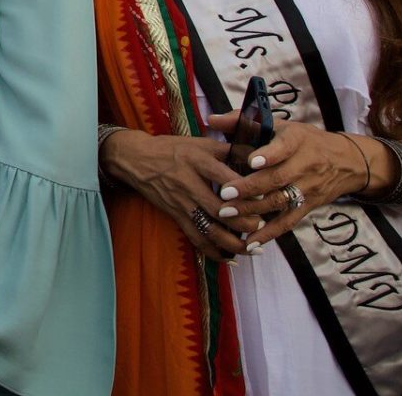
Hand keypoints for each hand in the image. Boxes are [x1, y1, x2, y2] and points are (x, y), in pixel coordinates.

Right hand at [100, 128, 254, 259]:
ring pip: (209, 229)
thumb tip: (257, 157)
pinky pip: (195, 239)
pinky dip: (213, 252)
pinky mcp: (175, 216)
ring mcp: (181, 203)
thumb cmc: (171, 148)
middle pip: (220, 209)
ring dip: (233, 243)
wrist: (135, 159)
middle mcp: (189, 183)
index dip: (247, 191)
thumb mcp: (198, 142)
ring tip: (253, 248)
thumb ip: (227, 150)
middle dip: (244, 222)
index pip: (226, 179)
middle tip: (262, 224)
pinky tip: (230, 259)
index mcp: (197, 161)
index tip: (266, 197)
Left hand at [207, 115, 368, 249]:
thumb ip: (243, 121)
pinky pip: (288, 222)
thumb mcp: (279, 124)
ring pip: (281, 202)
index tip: (250, 162)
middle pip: (278, 179)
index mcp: (296, 141)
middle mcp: (305, 165)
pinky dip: (270, 233)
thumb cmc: (303, 140)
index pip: (284, 148)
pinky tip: (250, 241)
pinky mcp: (309, 206)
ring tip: (227, 214)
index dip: (269, 155)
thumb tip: (212, 120)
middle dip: (250, 188)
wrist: (346, 162)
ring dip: (253, 210)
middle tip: (225, 194)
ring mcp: (308, 188)